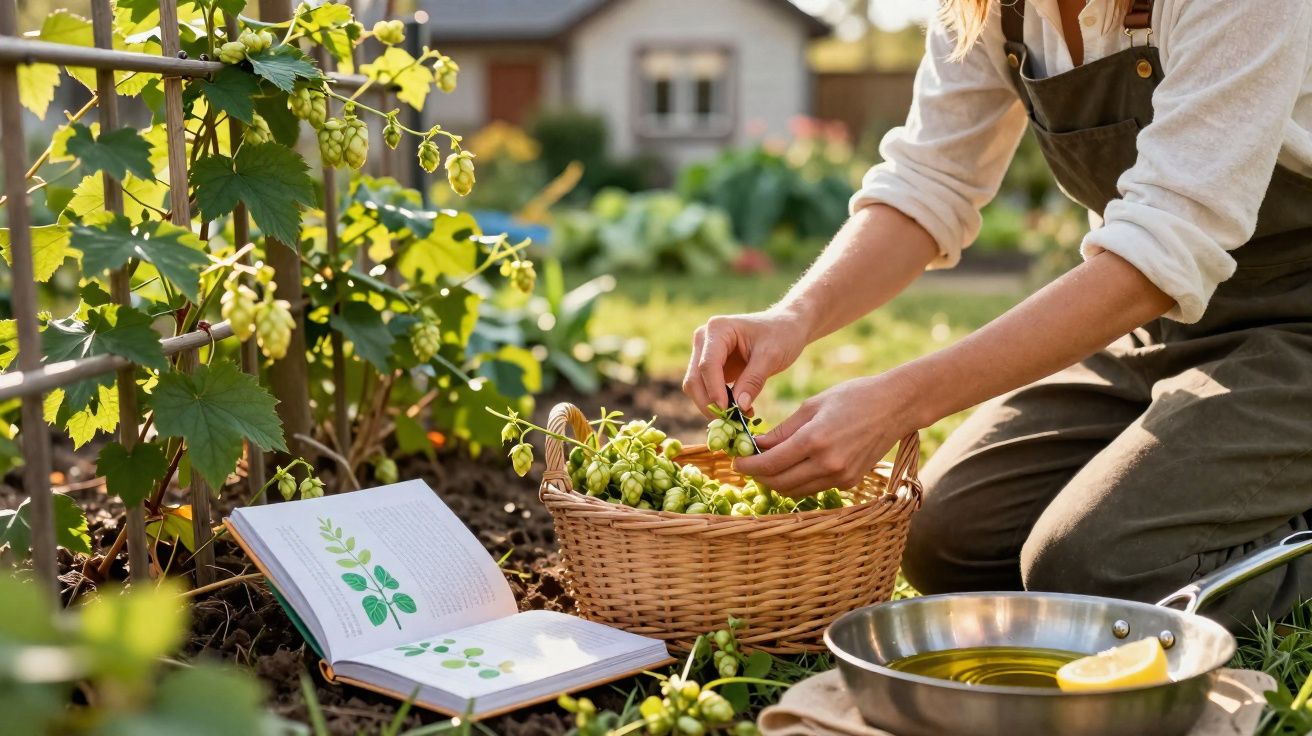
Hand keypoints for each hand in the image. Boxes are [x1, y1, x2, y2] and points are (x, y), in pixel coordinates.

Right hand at [683, 308, 809, 417]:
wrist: (786, 327)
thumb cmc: (781, 334)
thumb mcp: (772, 356)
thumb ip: (753, 381)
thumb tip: (739, 407)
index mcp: (717, 329)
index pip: (707, 365)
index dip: (714, 390)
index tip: (727, 411)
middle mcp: (704, 339)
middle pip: (695, 379)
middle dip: (709, 403)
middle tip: (732, 421)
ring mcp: (704, 353)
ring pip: (695, 387)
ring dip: (712, 406)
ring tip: (740, 415)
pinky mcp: (710, 367)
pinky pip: (705, 390)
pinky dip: (718, 403)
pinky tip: (739, 409)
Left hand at [732, 372, 924, 496]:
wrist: (895, 406)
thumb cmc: (853, 396)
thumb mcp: (812, 406)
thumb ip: (782, 430)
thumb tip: (756, 444)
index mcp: (815, 440)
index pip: (770, 464)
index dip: (748, 465)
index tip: (736, 461)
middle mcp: (827, 464)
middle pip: (779, 483)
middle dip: (759, 476)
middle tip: (748, 464)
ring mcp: (840, 476)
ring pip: (795, 490)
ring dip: (777, 482)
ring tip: (767, 466)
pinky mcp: (849, 482)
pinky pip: (813, 488)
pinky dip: (797, 482)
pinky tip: (792, 468)